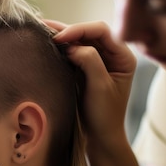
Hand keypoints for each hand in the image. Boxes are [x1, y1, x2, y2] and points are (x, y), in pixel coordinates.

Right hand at [46, 20, 135, 149]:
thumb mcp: (100, 87)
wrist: (101, 137)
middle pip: (90, 32)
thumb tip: (71, 45)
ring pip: (81, 40)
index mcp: (123, 57)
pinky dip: (62, 47)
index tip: (59, 38)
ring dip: (63, 35)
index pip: (101, 32)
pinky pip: (74, 51)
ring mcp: (99, 61)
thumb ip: (89, 61)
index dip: (79, 30)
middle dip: (69, 30)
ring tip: (42, 30)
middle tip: (44, 29)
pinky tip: (48, 43)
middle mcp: (113, 55)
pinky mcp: (86, 69)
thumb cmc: (105, 115)